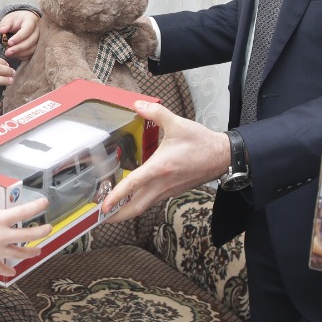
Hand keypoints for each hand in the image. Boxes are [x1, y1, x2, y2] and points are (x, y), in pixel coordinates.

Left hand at [0, 10, 40, 60]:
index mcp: (31, 21)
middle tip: (8, 52)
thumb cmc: (16, 20)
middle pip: (31, 41)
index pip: (27, 30)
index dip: (18, 37)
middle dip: (19, 48)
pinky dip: (23, 56)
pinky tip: (14, 56)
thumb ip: (5, 24)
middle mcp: (38, 30)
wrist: (24, 21)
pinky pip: (32, 54)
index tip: (9, 42)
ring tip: (9, 54)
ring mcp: (39, 39)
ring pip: (33, 49)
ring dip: (21, 53)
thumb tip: (2, 30)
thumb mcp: (9, 19)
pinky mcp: (37, 47)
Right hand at [0, 159, 51, 274]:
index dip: (36, 206)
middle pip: (27, 236)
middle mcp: (0, 237)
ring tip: (38, 250)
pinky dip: (7, 270)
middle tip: (49, 228)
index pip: (23, 212)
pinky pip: (1, 269)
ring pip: (19, 254)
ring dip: (30, 252)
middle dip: (41, 232)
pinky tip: (12, 271)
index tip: (45, 202)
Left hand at [97, 101, 228, 220]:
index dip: (116, 196)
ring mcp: (167, 190)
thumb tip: (137, 105)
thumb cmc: (201, 142)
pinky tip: (129, 198)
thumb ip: (155, 113)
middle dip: (116, 215)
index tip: (103, 206)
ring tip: (109, 210)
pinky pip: (151, 201)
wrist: (222, 156)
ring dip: (125, 211)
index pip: (133, 185)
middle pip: (136, 208)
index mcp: (160, 168)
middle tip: (100, 217)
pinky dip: (137, 203)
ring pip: (143, 206)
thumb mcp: (177, 123)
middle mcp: (162, 184)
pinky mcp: (171, 191)